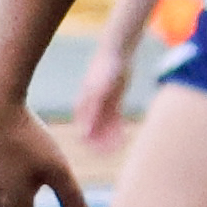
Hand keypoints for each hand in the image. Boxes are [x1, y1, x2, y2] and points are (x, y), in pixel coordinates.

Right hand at [62, 30, 129, 148]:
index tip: (99, 153)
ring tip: (119, 147)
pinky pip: (114, 120)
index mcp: (82, 107)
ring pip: (104, 127)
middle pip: (93, 131)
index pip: (82, 131)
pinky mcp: (113, 101)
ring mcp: (101, 105)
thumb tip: (84, 134)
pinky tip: (124, 137)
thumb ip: (91, 113)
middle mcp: (90, 108)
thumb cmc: (105, 71)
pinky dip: (117, 129)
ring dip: (110, 138)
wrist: (117, 53)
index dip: (90, 144)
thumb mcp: (99, 93)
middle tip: (111, 153)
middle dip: (100, 143)